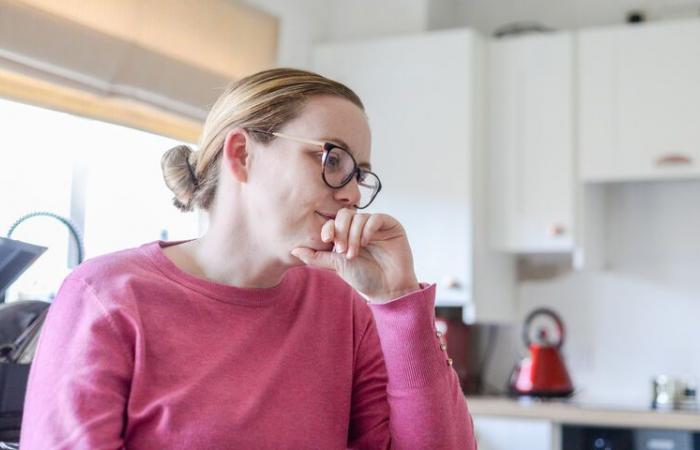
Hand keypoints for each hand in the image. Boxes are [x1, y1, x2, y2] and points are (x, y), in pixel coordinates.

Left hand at [291, 208, 419, 303]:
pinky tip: (366, 242)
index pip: (334, 221)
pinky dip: (368, 229)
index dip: (329, 227)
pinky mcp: (390, 226)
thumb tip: (294, 251)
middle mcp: (361, 227)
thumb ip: (317, 257)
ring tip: (353, 254)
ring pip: (359, 217)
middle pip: (345, 214)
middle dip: (340, 231)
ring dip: (353, 235)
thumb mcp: (337, 266)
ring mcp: (376, 226)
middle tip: (341, 250)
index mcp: (347, 234)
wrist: (387, 289)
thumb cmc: (363, 278)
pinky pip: (376, 218)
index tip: (326, 240)